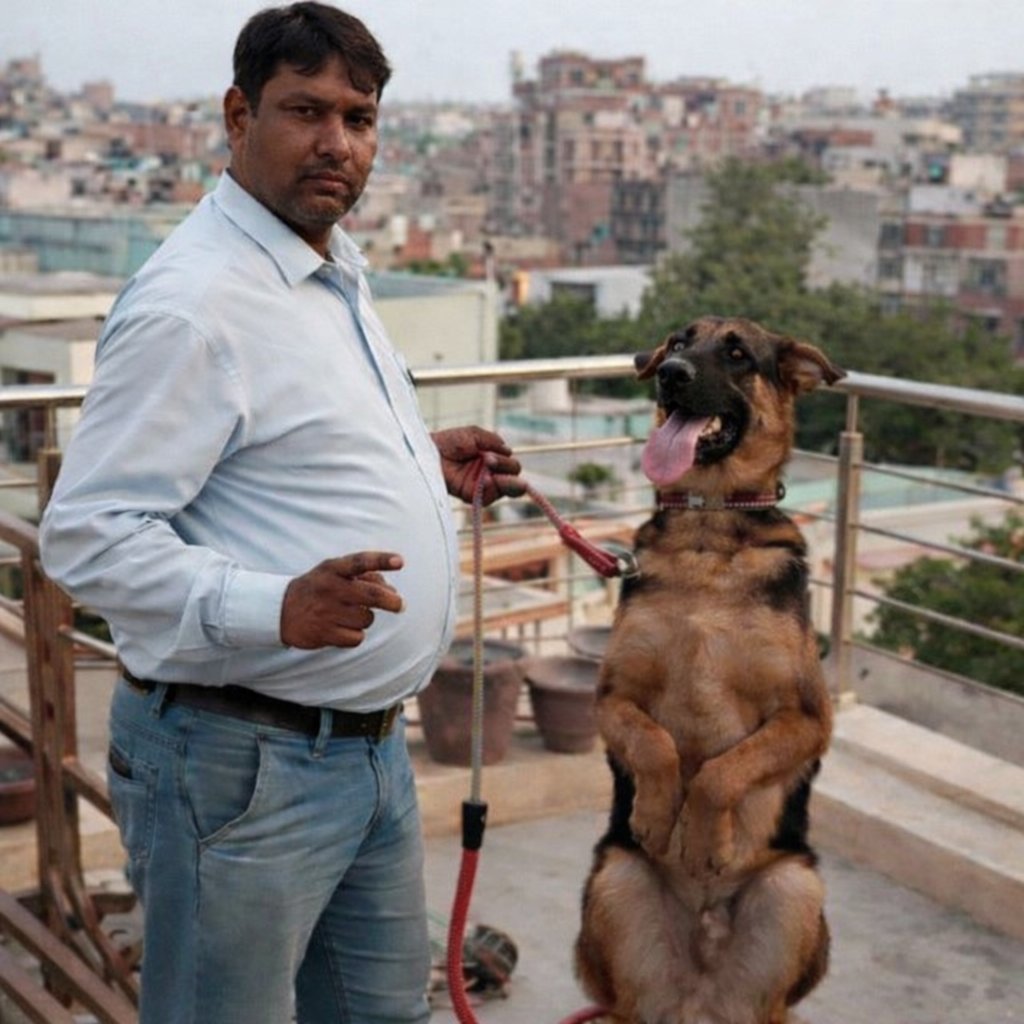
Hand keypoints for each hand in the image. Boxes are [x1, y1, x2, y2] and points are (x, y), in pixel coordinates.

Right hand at [280, 552, 403, 648]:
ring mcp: (326, 612)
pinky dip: (355, 635)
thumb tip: (392, 591)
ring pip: (366, 619)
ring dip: (365, 619)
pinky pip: (357, 638)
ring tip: (349, 615)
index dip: (381, 560)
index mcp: (333, 569)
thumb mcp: (335, 573)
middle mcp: (330, 588)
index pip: (360, 561)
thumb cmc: (319, 588)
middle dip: (391, 601)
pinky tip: (342, 628)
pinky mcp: (324, 633)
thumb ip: (364, 576)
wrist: (280, 611)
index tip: (400, 561)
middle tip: (400, 605)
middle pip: (371, 595)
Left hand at [432, 426, 524, 505]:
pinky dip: (492, 488)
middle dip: (506, 466)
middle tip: (489, 459)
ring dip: (504, 479)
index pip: (511, 464)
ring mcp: (482, 484)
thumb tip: (508, 451)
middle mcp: (490, 471)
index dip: (509, 461)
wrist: (429, 452)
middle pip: (513, 474)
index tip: (503, 453)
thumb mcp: (474, 434)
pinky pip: (490, 496)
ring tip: (490, 471)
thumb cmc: (449, 441)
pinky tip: (487, 480)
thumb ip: (492, 440)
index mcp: (492, 458)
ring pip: (508, 488)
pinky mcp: (473, 495)